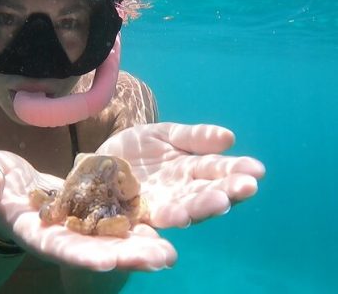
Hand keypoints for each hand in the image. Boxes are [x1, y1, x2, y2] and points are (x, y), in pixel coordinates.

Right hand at [0, 150, 176, 270]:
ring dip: (139, 247)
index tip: (107, 261)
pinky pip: (114, 219)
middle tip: (162, 259)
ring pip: (109, 240)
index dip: (80, 255)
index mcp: (32, 231)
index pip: (56, 246)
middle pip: (93, 251)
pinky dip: (136, 225)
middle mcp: (59, 235)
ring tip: (169, 252)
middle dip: (125, 257)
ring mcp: (77, 226)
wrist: (9, 185)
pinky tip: (163, 226)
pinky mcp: (89, 211)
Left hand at [96, 123, 264, 227]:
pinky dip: (168, 218)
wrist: (97, 161)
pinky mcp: (138, 216)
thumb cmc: (136, 148)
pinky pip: (154, 219)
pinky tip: (180, 217)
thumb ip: (194, 137)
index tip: (256, 170)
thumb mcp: (164, 134)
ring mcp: (160, 205)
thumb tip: (229, 138)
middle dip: (226, 190)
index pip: (218, 170)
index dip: (237, 170)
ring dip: (202, 207)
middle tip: (246, 187)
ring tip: (219, 202)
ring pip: (185, 208)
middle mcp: (180, 191)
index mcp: (190, 169)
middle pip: (206, 192)